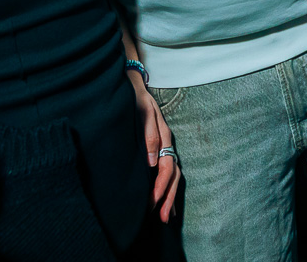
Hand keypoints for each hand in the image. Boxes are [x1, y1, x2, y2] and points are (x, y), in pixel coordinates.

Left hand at [132, 74, 180, 223]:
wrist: (133, 86)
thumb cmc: (136, 99)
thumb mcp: (142, 112)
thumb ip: (149, 136)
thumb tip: (152, 162)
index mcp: (164, 137)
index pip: (167, 167)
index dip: (162, 186)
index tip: (153, 202)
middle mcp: (167, 144)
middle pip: (174, 176)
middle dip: (169, 198)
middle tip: (162, 219)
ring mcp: (164, 147)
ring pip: (173, 177)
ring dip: (170, 197)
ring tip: (166, 217)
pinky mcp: (158, 150)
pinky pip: (167, 173)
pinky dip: (168, 189)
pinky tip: (164, 201)